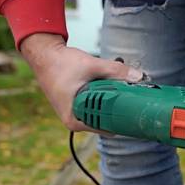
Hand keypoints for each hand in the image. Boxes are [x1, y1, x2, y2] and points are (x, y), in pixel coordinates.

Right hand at [21, 33, 143, 131]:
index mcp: (74, 119)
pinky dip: (106, 99)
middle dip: (120, 110)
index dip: (124, 120)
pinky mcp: (78, 107)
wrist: (45, 55)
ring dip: (114, 103)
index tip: (139, 113)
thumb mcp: (91, 66)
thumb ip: (115, 71)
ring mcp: (76, 114)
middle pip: (106, 121)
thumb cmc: (61, 63)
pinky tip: (115, 89)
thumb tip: (138, 77)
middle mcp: (74, 121)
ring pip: (103, 113)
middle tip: (136, 98)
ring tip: (125, 91)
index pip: (106, 128)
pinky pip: (98, 107)